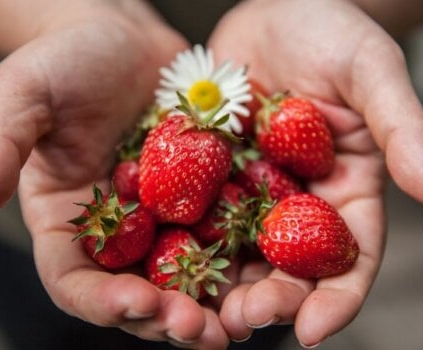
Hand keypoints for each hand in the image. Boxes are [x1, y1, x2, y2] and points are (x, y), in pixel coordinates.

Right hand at [0, 2, 228, 347]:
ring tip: (243, 319)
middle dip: (168, 317)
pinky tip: (269, 270)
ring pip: (187, 274)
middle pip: (139, 290)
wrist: (127, 41)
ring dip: (214, 303)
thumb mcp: (27, 92)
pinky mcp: (204, 197)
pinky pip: (225, 234)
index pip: (75, 280)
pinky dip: (243, 257)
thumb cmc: (70, 60)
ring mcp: (164, 217)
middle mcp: (119, 230)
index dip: (102, 302)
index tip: (136, 305)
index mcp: (70, 220)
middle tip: (201, 332)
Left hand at [208, 0, 422, 346]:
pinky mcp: (213, 171)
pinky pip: (197, 208)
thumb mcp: (369, 72)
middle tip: (242, 321)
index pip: (347, 255)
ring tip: (200, 309)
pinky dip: (185, 235)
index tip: (315, 330)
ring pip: (238, 248)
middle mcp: (297, 199)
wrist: (275, 9)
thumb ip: (400, 127)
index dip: (337, 297)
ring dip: (221, 282)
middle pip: (287, 265)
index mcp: (345, 188)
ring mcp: (252, 188)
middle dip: (269, 298)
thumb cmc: (330, 32)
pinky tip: (164, 257)